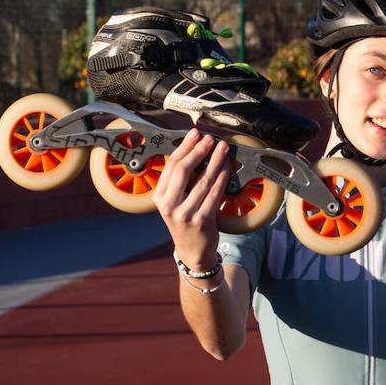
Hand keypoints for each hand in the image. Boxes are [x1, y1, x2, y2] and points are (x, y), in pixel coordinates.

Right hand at [153, 129, 231, 268]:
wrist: (193, 250)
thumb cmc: (186, 221)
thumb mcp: (175, 202)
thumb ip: (180, 181)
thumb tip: (196, 151)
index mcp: (159, 197)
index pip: (171, 166)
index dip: (185, 147)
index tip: (196, 134)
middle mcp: (168, 205)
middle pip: (184, 170)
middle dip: (199, 150)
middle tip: (211, 139)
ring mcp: (184, 213)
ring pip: (202, 180)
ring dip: (214, 161)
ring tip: (223, 149)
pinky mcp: (201, 220)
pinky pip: (214, 193)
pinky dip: (222, 178)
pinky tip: (227, 167)